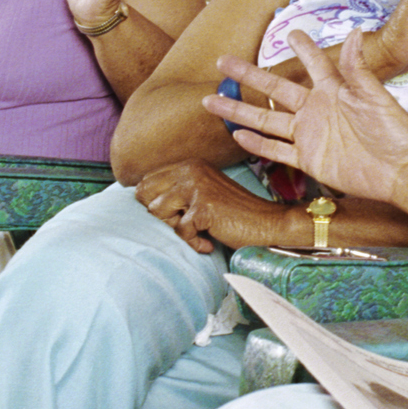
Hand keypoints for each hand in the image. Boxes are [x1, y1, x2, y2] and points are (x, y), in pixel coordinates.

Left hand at [134, 159, 292, 253]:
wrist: (268, 224)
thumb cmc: (234, 214)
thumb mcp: (202, 195)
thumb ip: (177, 191)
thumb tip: (140, 198)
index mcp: (189, 165)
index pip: (147, 181)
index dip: (153, 203)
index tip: (175, 217)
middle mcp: (191, 170)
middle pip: (145, 194)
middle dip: (160, 215)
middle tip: (185, 224)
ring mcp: (197, 187)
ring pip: (158, 212)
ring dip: (177, 228)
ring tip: (199, 231)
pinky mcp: (204, 207)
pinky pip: (181, 231)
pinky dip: (194, 243)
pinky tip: (209, 243)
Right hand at [209, 31, 407, 204]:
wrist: (401, 172)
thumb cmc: (396, 133)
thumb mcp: (377, 97)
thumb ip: (358, 69)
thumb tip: (352, 33)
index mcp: (334, 90)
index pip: (313, 62)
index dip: (301, 48)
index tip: (290, 33)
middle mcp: (317, 109)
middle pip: (274, 88)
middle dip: (247, 76)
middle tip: (223, 62)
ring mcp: (310, 135)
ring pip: (266, 119)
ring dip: (240, 110)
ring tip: (211, 100)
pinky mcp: (309, 160)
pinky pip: (277, 150)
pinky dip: (256, 144)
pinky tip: (237, 134)